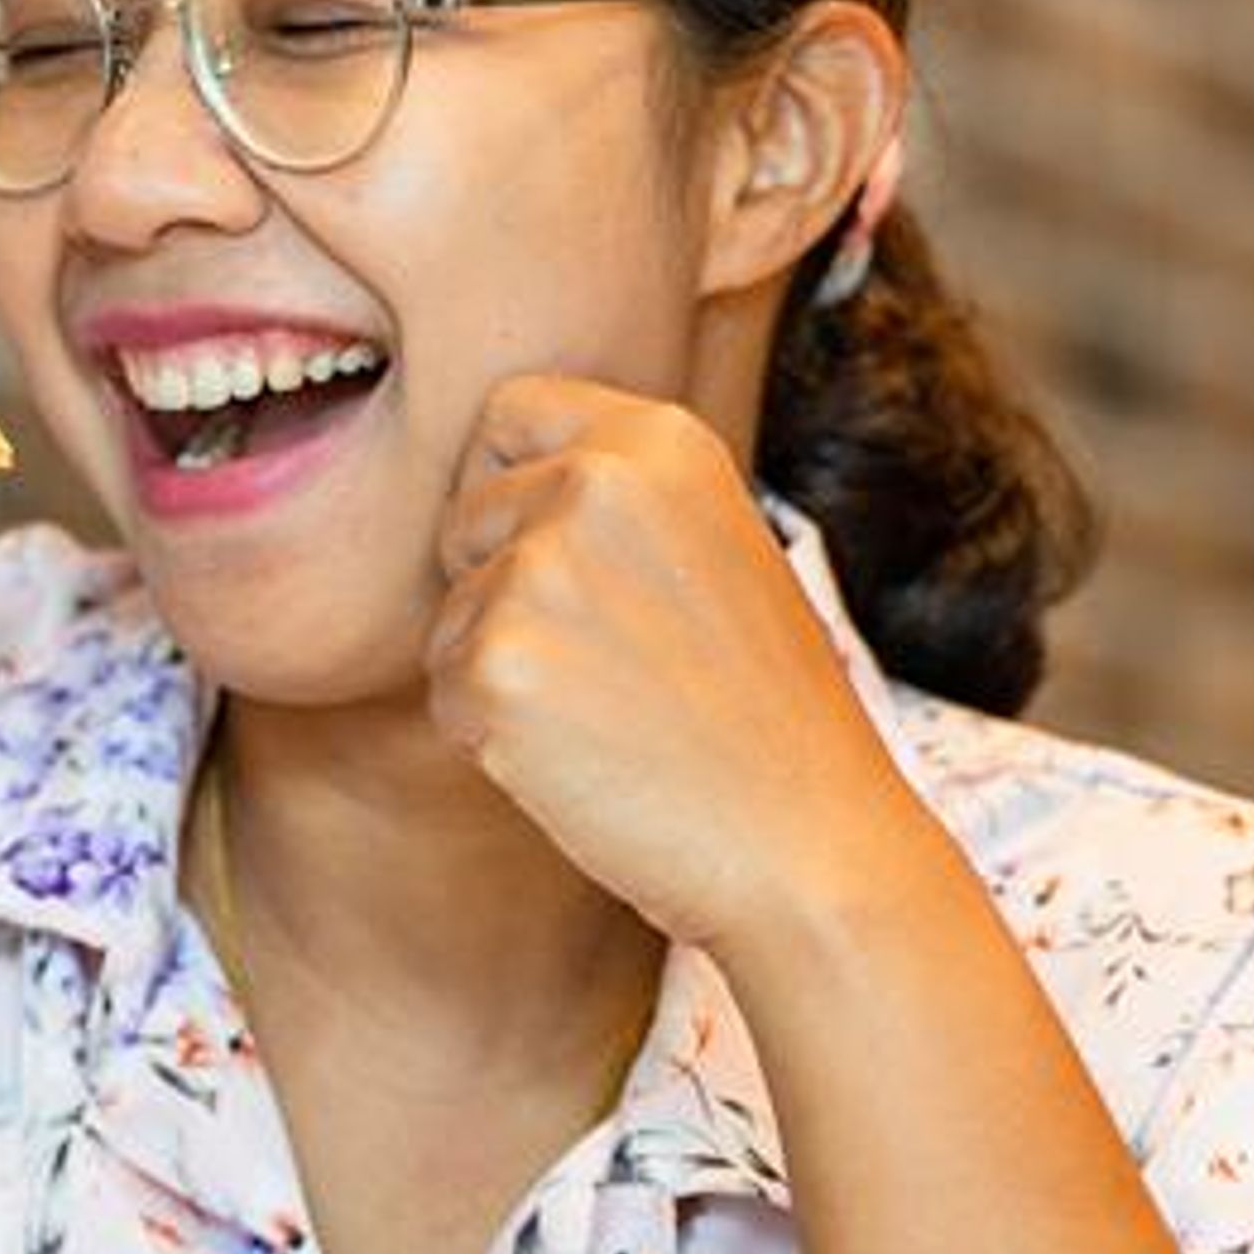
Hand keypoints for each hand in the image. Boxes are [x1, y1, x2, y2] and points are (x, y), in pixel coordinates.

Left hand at [427, 374, 946, 953]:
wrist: (808, 844)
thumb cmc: (763, 714)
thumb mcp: (716, 548)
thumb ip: (616, 498)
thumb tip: (491, 480)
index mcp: (659, 440)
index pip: (508, 409)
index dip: (510, 480)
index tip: (554, 550)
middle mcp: (592, 483)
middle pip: (463, 513)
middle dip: (497, 584)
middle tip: (605, 663)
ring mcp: (539, 572)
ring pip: (448, 612)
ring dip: (499, 670)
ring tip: (608, 715)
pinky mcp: (497, 664)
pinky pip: (444, 692)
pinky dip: (490, 737)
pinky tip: (583, 759)